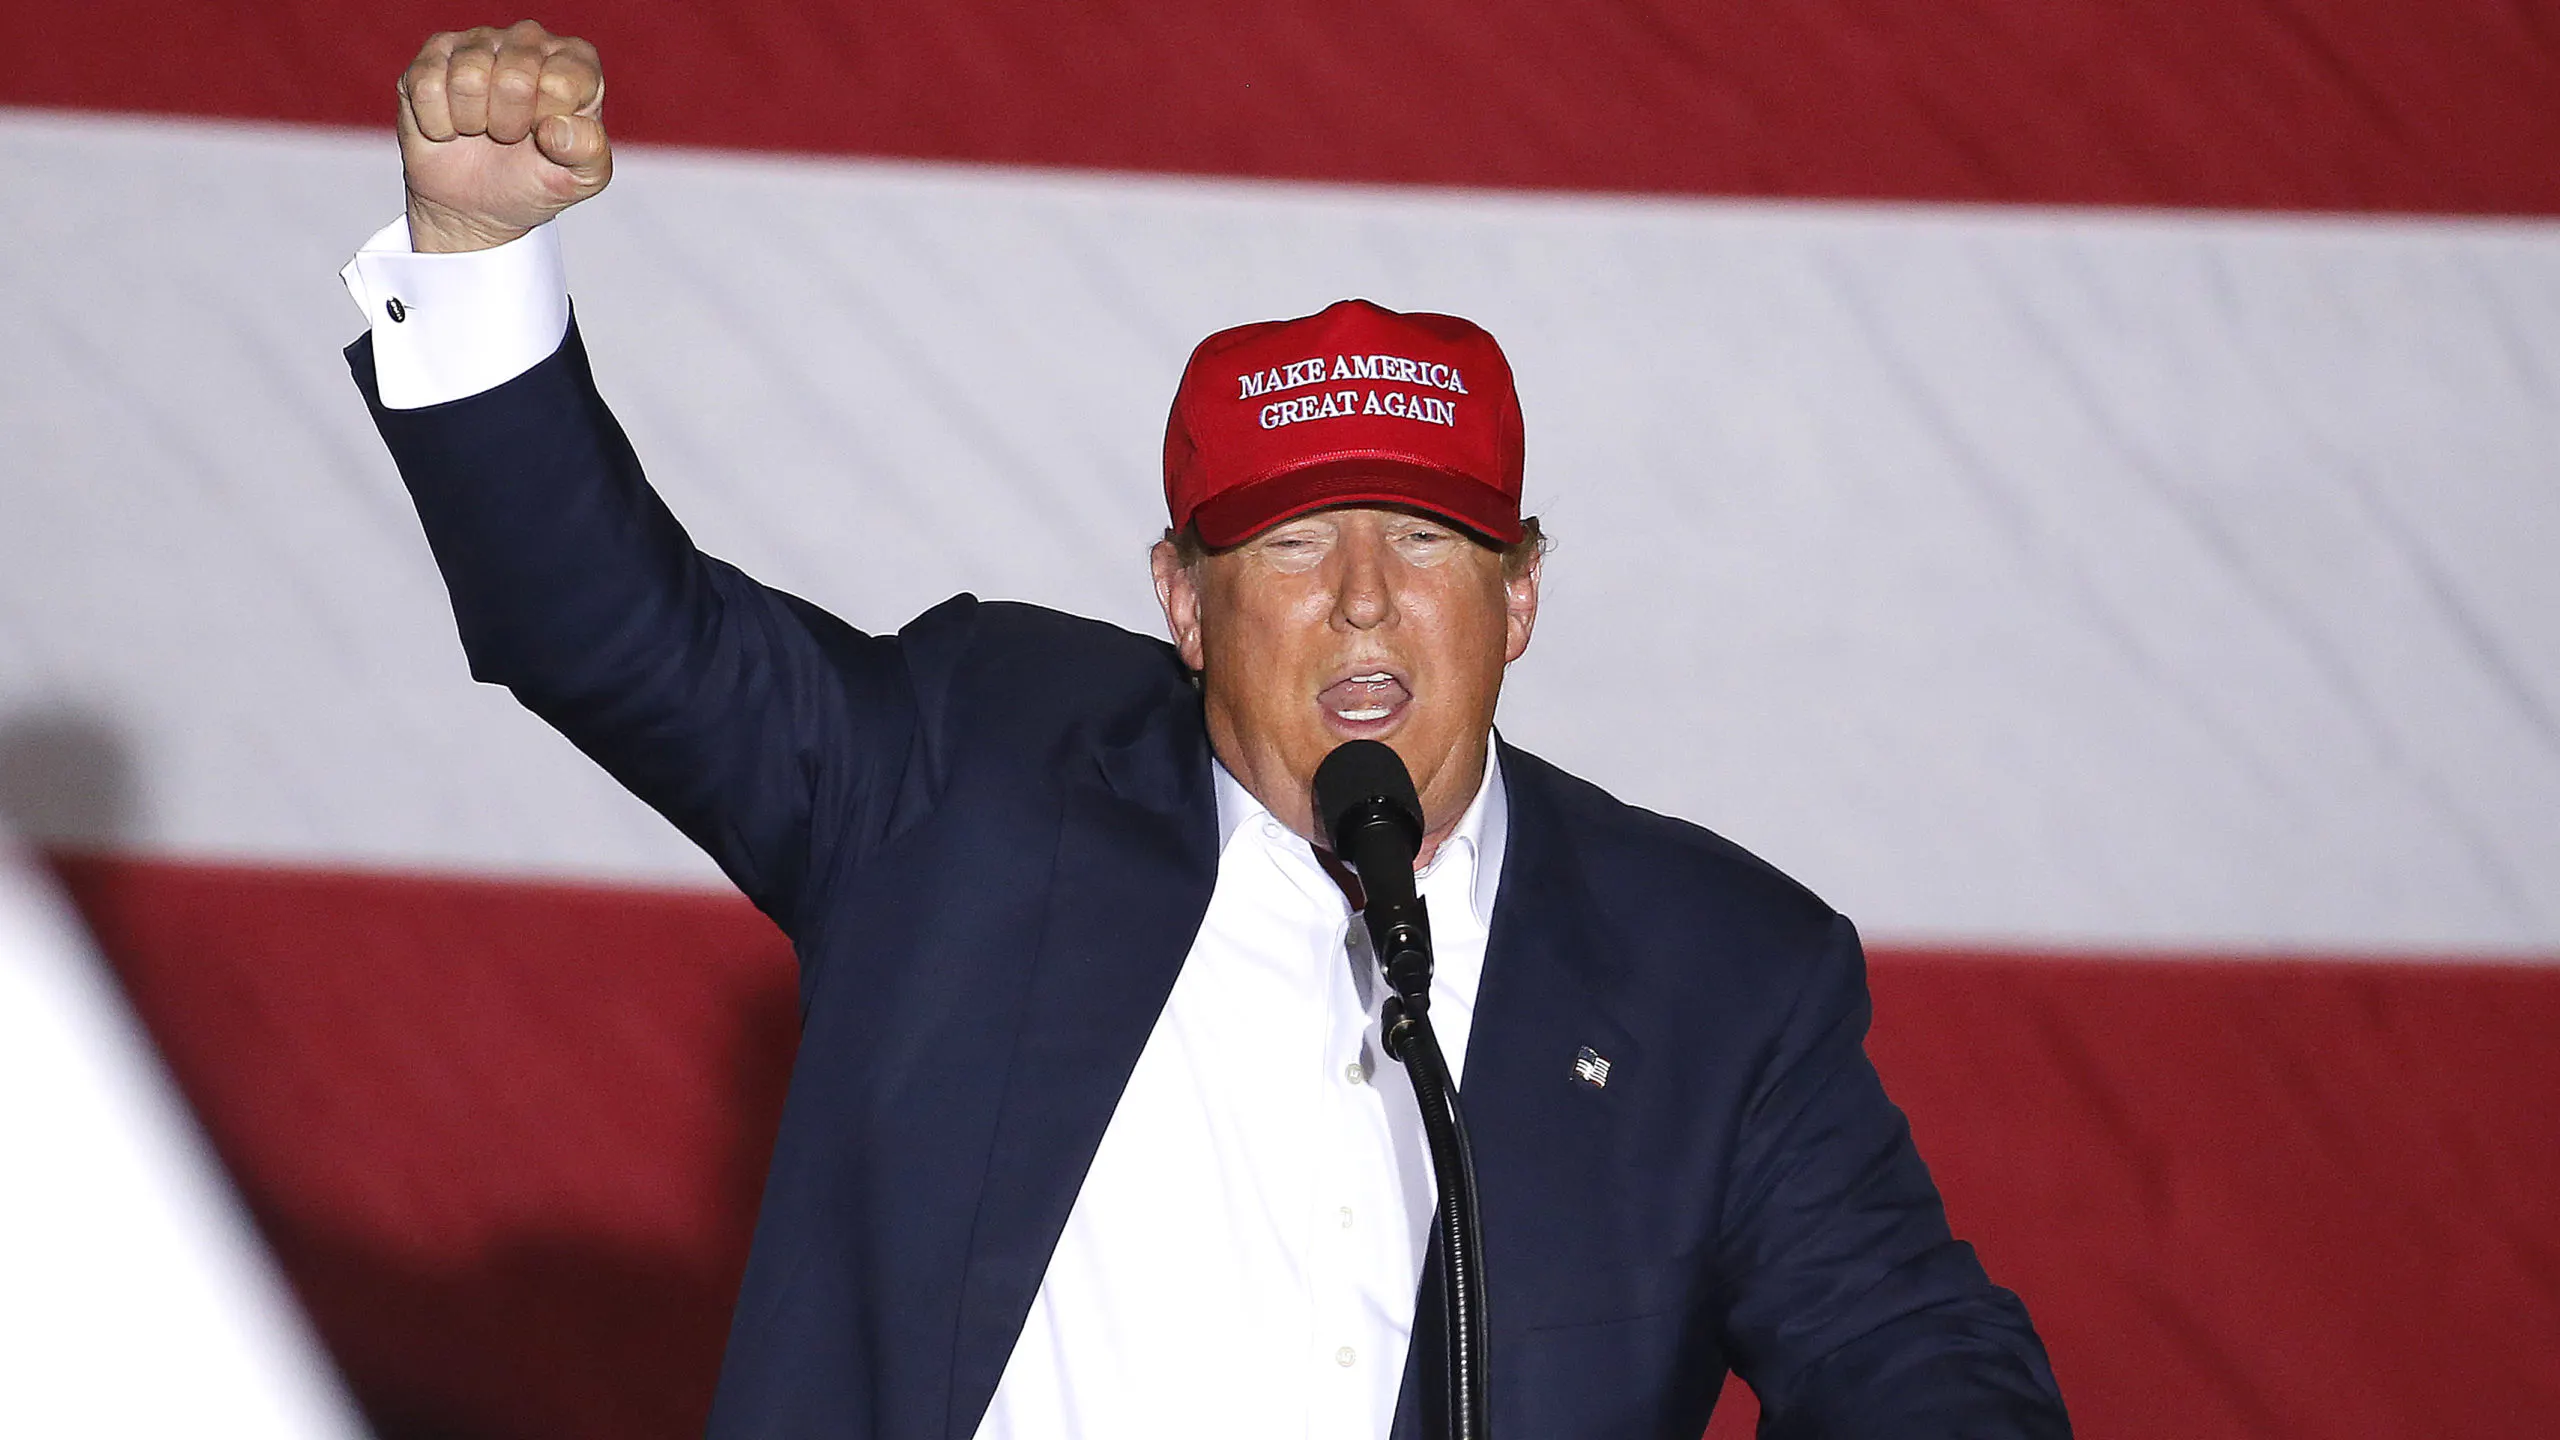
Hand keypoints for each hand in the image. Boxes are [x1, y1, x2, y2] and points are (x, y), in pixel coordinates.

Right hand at [398, 21, 609, 252]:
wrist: (477, 204)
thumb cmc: (536, 179)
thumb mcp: (581, 178)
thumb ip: (589, 151)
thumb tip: (556, 128)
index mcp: (575, 61)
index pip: (561, 83)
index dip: (547, 122)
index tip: (544, 134)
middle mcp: (528, 40)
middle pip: (513, 78)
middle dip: (508, 125)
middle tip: (509, 136)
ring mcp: (478, 42)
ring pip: (467, 78)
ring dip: (472, 122)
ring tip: (482, 129)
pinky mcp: (431, 56)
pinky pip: (426, 86)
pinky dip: (438, 123)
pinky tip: (451, 126)